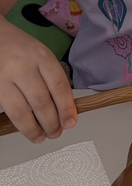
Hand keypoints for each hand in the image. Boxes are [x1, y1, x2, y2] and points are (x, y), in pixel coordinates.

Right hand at [0, 22, 76, 142]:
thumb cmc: (21, 48)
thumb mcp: (41, 55)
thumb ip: (52, 78)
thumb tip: (65, 108)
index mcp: (42, 56)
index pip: (59, 86)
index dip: (66, 108)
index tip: (71, 122)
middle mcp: (24, 67)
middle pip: (41, 101)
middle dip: (52, 122)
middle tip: (57, 132)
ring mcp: (6, 78)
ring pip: (23, 110)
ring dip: (35, 128)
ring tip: (42, 137)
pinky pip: (9, 110)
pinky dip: (21, 123)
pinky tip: (28, 129)